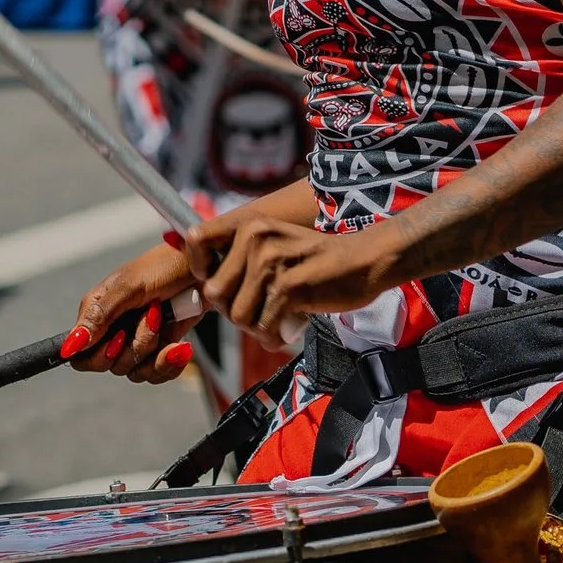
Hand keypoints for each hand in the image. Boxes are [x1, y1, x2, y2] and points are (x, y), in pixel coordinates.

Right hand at [69, 241, 200, 383]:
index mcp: (98, 313)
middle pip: (110, 366)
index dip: (98, 356)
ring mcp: (138, 340)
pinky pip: (158, 373)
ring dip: (155, 348)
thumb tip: (69, 346)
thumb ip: (100, 316)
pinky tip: (182, 345)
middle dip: (135, 345)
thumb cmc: (164, 266)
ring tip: (166, 317)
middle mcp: (114, 330)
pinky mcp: (161, 348)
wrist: (204, 268)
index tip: (119, 338)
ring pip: (136, 372)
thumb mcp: (129, 286)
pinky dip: (171, 361)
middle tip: (152, 315)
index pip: (81, 356)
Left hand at [190, 209, 398, 336]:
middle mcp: (256, 238)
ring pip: (237, 316)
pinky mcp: (290, 288)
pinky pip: (264, 328)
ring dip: (257, 327)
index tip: (222, 283)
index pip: (196, 240)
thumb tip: (205, 286)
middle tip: (261, 310)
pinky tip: (290, 329)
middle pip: (214, 293)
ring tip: (278, 318)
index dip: (200, 269)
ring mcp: (272, 263)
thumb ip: (242, 256)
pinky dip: (275, 337)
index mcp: (250, 224)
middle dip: (235, 310)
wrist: (366, 260)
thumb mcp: (275, 241)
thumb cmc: (317, 258)